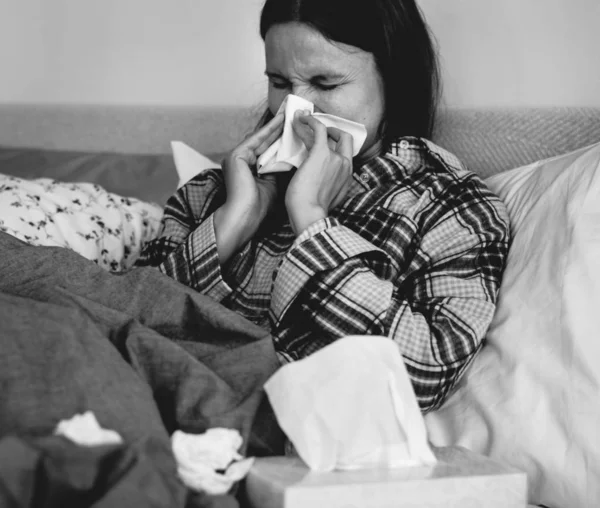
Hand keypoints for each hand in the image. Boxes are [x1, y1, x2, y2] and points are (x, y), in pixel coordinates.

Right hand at [214, 113, 283, 263]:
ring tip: (289, 115)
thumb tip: (295, 158)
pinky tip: (281, 122)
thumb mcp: (273, 184)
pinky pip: (256, 140)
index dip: (281, 140)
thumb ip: (279, 170)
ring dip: (275, 127)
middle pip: (264, 142)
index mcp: (247, 169)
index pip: (268, 150)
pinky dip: (269, 131)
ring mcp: (236, 157)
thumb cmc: (259, 207)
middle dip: (279, 130)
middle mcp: (240, 161)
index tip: (296, 131)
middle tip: (293, 116)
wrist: (245, 217)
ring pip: (260, 138)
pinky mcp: (236, 156)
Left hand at [285, 111, 353, 234]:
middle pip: (344, 139)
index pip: (346, 155)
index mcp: (346, 178)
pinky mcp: (322, 152)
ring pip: (326, 132)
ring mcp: (336, 158)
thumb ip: (325, 187)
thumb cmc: (309, 212)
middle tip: (318, 130)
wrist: (308, 215)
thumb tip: (313, 179)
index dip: (336, 147)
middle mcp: (345, 165)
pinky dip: (310, 121)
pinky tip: (301, 118)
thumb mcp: (324, 199)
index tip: (325, 145)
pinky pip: (319, 128)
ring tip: (300, 119)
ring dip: (313, 124)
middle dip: (332, 131)